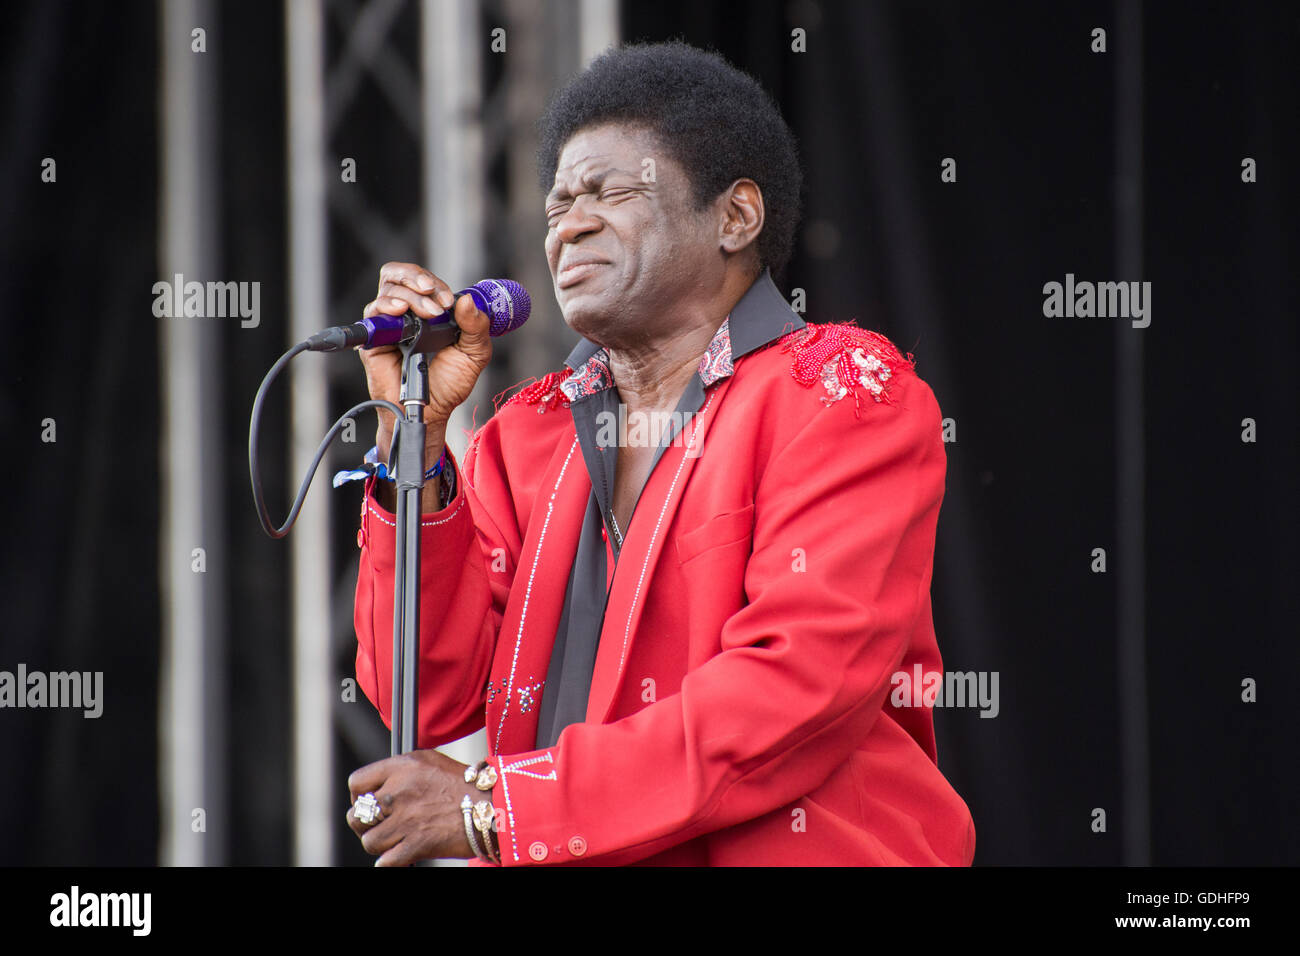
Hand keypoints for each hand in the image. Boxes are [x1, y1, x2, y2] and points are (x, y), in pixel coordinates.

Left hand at [345, 749, 481, 865]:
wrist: (493, 806)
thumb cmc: (465, 785)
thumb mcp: (430, 762)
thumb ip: (401, 770)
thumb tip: (379, 786)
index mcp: (402, 767)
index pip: (357, 782)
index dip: (358, 797)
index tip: (367, 804)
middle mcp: (400, 791)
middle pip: (357, 815)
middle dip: (365, 825)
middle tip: (380, 826)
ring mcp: (407, 819)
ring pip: (370, 842)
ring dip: (381, 845)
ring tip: (396, 840)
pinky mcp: (416, 844)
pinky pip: (385, 862)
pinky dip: (391, 863)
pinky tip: (402, 855)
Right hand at [358, 262, 492, 460]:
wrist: (432, 412)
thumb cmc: (449, 385)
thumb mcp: (474, 353)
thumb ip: (477, 326)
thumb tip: (467, 300)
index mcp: (428, 312)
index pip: (422, 281)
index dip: (434, 283)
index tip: (448, 301)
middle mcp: (405, 314)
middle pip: (397, 275)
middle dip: (417, 278)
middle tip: (434, 294)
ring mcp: (388, 326)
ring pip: (388, 290)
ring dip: (410, 296)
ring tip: (427, 314)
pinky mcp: (374, 340)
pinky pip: (372, 313)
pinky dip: (386, 306)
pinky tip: (400, 312)